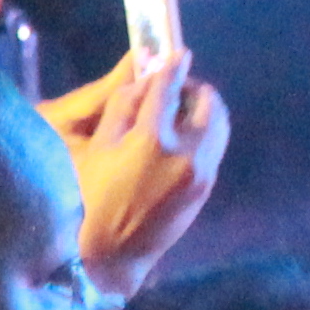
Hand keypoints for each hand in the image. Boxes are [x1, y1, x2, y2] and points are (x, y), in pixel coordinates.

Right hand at [53, 50, 230, 294]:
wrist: (111, 255)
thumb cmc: (90, 198)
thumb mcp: (97, 147)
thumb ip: (123, 106)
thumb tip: (144, 76)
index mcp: (153, 139)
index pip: (169, 88)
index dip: (172, 66)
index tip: (176, 53)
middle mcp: (187, 152)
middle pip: (207, 103)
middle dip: (192, 89)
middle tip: (173, 90)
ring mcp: (201, 172)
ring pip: (218, 124)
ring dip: (203, 110)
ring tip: (179, 113)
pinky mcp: (206, 186)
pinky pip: (214, 146)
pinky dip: (204, 133)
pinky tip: (181, 139)